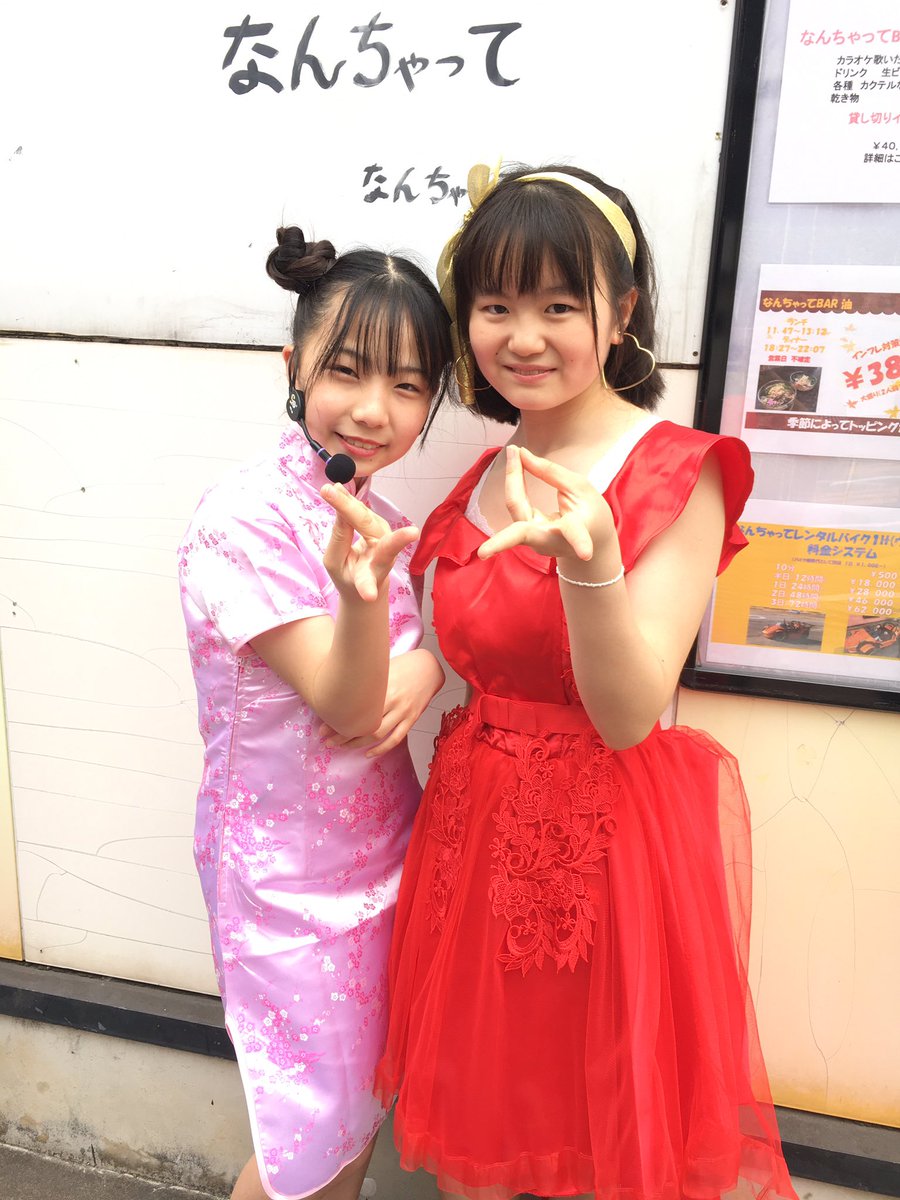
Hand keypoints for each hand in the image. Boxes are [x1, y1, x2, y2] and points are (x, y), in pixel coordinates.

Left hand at [318, 649, 444, 756]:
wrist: (429, 667)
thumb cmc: (403, 664)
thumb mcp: (382, 668)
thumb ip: (366, 682)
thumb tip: (340, 691)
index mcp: (382, 685)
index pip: (355, 708)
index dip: (337, 720)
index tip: (322, 727)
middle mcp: (392, 700)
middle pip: (363, 724)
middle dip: (343, 735)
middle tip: (327, 741)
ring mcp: (403, 711)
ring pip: (377, 734)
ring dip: (357, 743)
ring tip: (342, 747)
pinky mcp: (412, 718)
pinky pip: (396, 738)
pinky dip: (381, 748)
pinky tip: (368, 753)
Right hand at [321, 483, 418, 601]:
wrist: (366, 586)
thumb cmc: (349, 577)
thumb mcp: (336, 564)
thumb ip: (340, 539)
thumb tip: (341, 508)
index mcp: (375, 571)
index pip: (383, 557)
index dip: (396, 544)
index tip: (409, 538)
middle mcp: (386, 551)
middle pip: (366, 524)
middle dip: (349, 509)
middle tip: (329, 490)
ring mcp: (385, 535)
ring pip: (363, 514)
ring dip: (346, 501)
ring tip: (329, 490)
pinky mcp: (380, 525)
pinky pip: (361, 511)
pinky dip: (348, 501)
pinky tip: (337, 490)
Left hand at [477, 445, 615, 564]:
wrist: (592, 543)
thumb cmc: (591, 514)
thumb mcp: (580, 488)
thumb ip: (551, 472)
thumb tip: (521, 454)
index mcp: (572, 534)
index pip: (574, 535)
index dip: (580, 542)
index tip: (585, 553)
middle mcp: (548, 541)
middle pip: (520, 536)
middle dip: (500, 543)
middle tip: (482, 553)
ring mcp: (533, 541)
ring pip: (516, 507)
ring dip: (513, 478)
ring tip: (514, 452)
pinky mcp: (525, 534)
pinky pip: (516, 503)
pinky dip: (516, 480)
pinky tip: (515, 461)